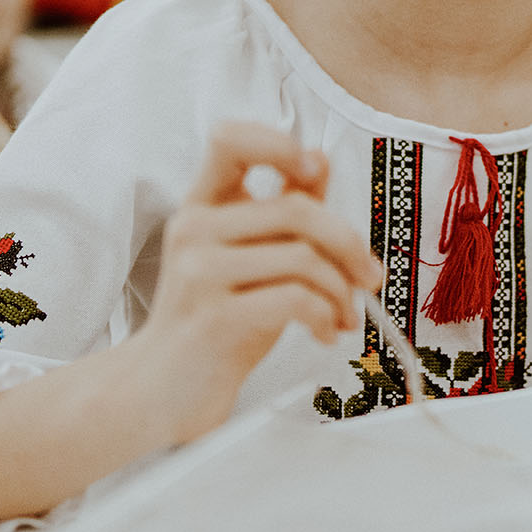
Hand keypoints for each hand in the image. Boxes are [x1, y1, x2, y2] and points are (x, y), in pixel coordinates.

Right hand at [129, 121, 383, 447]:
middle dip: (348, 243)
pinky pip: (296, 299)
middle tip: (369, 276)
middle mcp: (194, 230)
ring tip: (345, 314)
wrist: (162, 391)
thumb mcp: (250, 257)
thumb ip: (283, 209)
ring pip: (303, 256)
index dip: (277, 143)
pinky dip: (326, 315)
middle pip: (295, 208)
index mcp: (202, 206)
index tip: (313, 173)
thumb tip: (320, 158)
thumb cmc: (215, 319)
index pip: (230, 140)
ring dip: (341, 290)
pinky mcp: (214, 318)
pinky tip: (326, 332)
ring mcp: (199, 273)